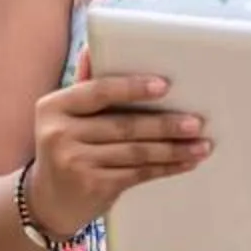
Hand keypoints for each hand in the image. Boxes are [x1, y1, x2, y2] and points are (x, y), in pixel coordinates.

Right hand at [26, 46, 210, 236]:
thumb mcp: (66, 117)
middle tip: (196, 122)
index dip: (132, 88)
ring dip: (173, 149)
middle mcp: (60, 134)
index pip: (98, 92)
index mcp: (54, 106)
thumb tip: (94, 48)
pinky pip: (138, 174)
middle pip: (124, 125)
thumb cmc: (66, 149)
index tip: (164, 86)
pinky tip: (185, 163)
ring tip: (201, 145)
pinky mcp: (94, 186)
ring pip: (136, 152)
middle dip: (165, 125)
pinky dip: (165, 168)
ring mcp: (76, 163)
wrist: (48, 201)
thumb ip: (86, 87)